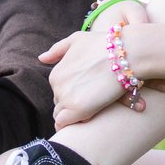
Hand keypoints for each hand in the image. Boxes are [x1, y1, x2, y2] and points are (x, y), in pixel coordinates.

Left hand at [41, 6, 160, 128]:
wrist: (123, 54)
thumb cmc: (102, 45)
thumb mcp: (76, 40)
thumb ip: (57, 50)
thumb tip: (41, 58)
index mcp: (55, 74)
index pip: (59, 91)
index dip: (73, 94)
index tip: (87, 94)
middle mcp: (57, 86)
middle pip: (60, 103)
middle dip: (72, 104)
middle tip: (92, 101)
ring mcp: (65, 98)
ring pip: (61, 115)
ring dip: (73, 115)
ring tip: (92, 110)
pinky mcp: (77, 109)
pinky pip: (64, 124)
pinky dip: (72, 124)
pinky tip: (86, 119)